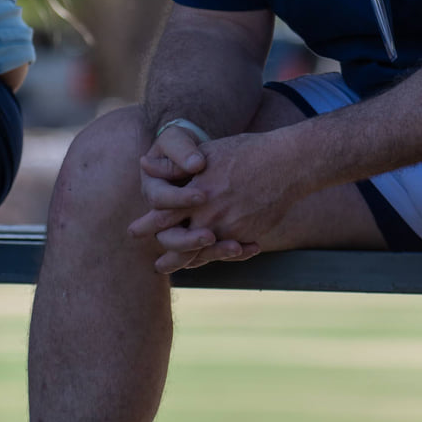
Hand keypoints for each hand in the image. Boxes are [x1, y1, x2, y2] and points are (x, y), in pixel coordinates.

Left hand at [130, 129, 295, 273]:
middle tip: (157, 267)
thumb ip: (174, 167)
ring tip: (180, 269)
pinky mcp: (247, 236)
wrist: (288, 163)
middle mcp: (210, 215)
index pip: (162, 216)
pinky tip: (210, 260)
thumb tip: (144, 165)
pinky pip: (227, 253)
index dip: (146, 226)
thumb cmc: (246, 152)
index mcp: (196, 193)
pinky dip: (217, 258)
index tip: (133, 232)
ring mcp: (230, 229)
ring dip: (188, 263)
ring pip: (202, 255)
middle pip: (178, 244)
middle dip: (166, 258)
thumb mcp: (207, 152)